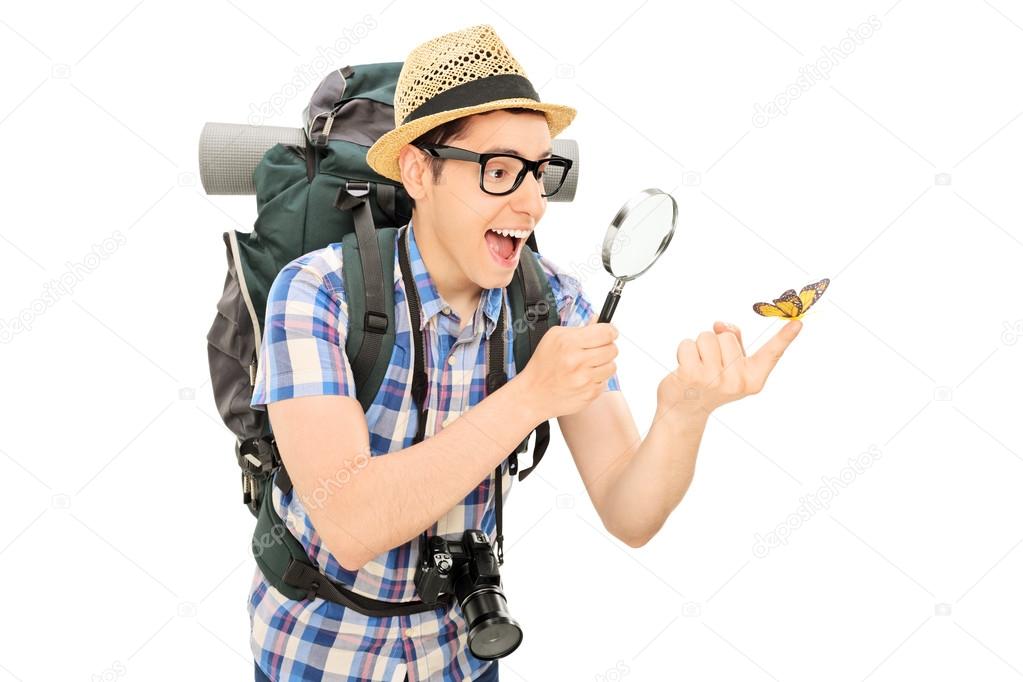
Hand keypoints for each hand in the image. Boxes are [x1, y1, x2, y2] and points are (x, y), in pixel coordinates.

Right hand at [514, 316, 618, 419]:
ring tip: (589, 365)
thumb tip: (599, 319)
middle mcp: (577, 361)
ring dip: (604, 365)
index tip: (610, 333)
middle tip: (595, 350)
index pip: (606, 332)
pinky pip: (605, 381)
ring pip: (612, 366)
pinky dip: (597, 379)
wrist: (533, 394)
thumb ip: (579, 328)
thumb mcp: (554, 338)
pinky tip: (584, 378)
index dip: (611, 331)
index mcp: (568, 342)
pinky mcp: (589, 393)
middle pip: (612, 349)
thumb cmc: (543, 365)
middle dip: (607, 348)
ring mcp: (584, 379)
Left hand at [657, 319, 802, 417]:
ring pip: (707, 337)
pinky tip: (684, 370)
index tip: (797, 323)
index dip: (785, 338)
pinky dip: (683, 351)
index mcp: (752, 379)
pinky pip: (687, 344)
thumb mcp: (729, 364)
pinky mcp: (691, 376)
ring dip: (698, 347)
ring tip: (697, 367)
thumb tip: (720, 324)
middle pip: (727, 337)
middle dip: (715, 344)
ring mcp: (714, 380)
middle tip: (709, 366)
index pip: (771, 354)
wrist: (686, 409)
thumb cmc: (710, 381)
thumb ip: (733, 339)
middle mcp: (736, 382)